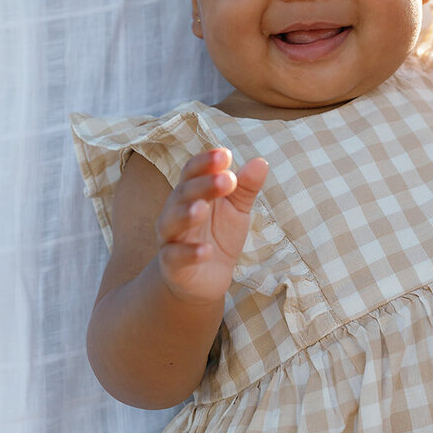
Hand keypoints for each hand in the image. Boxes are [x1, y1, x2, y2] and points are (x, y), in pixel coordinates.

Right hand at [155, 149, 267, 301]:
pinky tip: (206, 251)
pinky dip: (190, 253)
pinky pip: (175, 256)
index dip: (206, 162)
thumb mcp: (237, 209)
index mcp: (192, 192)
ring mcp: (171, 237)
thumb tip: (261, 162)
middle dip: (204, 184)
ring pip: (172, 221)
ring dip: (187, 213)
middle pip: (184, 192)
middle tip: (227, 180)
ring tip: (203, 208)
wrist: (204, 277)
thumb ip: (245, 187)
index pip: (193, 171)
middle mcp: (176, 210)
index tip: (226, 155)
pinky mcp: (172, 264)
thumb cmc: (218, 234)